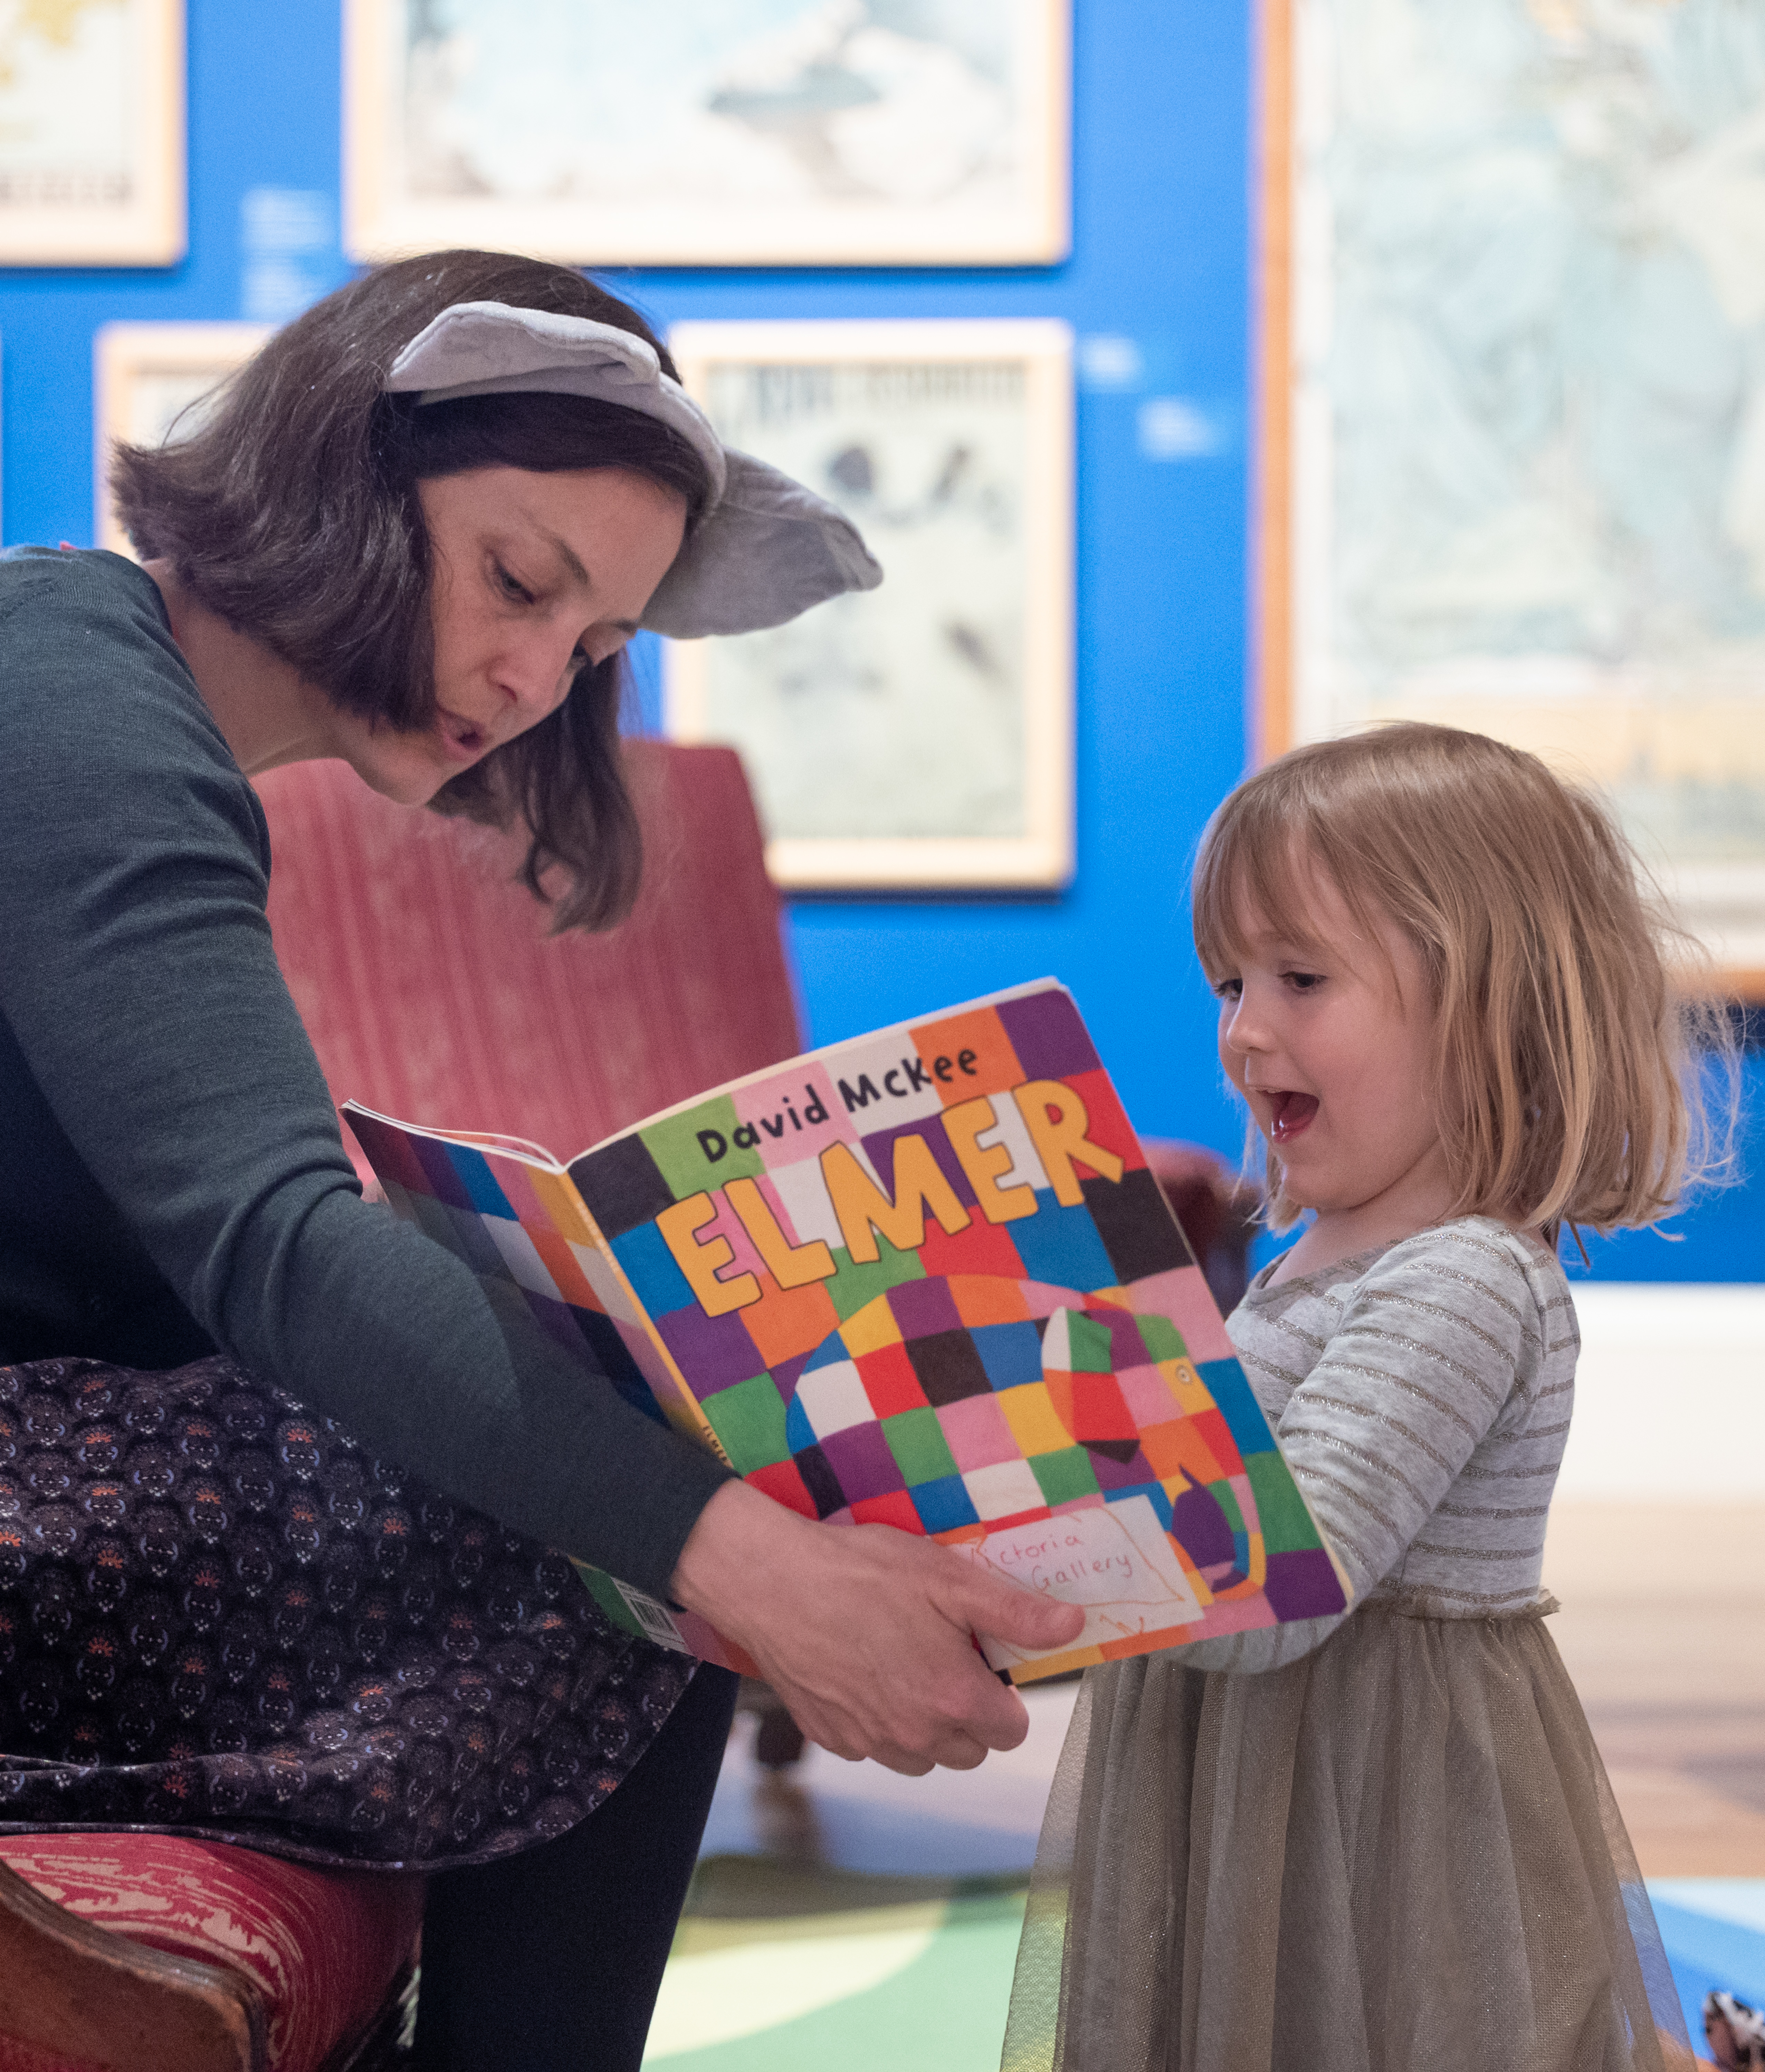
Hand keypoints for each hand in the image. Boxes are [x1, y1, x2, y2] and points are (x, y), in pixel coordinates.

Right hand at [670, 1480, 1084, 1775]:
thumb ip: (1015, 1612)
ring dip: (927, 1723)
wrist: (772, 1583)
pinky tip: (865, 1671)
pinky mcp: (831, 1737)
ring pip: (923, 1756)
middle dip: (970, 1713)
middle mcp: (914, 1736)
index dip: (1005, 1695)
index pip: (1011, 1731)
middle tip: (947, 1656)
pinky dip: (880, 1721)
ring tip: (906, 1663)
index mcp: (953, 1700)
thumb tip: (1074, 1626)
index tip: (985, 1659)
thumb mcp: (949, 1578)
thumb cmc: (862, 1573)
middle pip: (971, 1751)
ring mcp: (869, 1742)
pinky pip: (875, 1747)